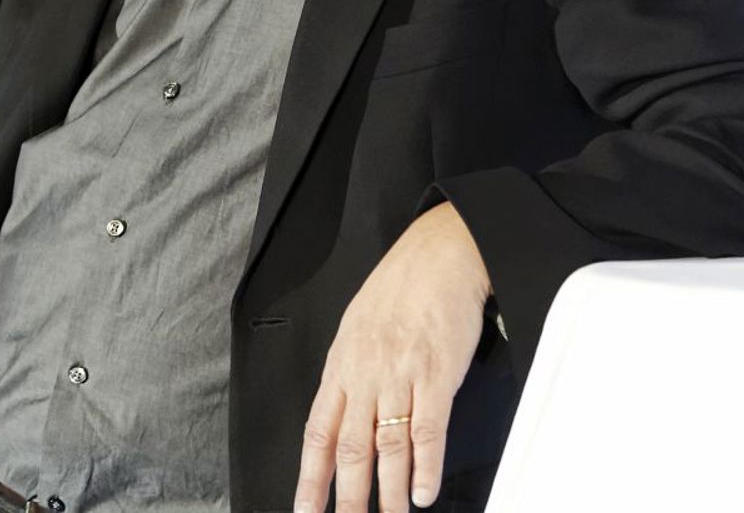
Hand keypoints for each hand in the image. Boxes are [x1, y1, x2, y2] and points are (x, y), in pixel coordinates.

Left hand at [294, 202, 490, 512]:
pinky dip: (424, 466)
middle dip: (346, 497)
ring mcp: (400, 376)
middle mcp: (365, 375)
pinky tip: (422, 492)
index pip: (319, 431)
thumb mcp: (357, 328)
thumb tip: (341, 415)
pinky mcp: (436, 375)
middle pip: (350, 448)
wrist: (438, 256)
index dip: (311, 476)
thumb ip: (349, 374)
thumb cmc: (400, 289)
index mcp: (342, 365)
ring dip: (386, 491)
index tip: (305, 508)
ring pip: (387, 446)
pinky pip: (427, 430)